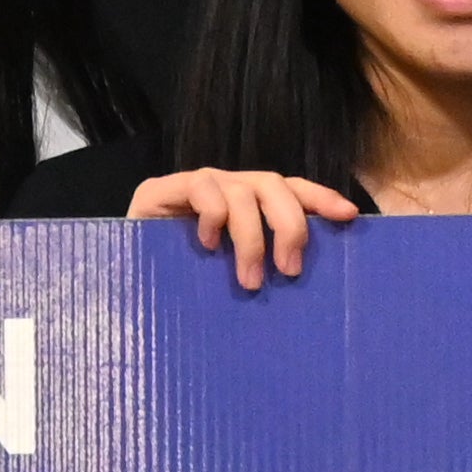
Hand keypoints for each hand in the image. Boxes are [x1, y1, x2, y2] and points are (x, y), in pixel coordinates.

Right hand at [128, 167, 359, 289]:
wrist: (122, 280)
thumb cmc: (186, 286)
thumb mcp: (233, 276)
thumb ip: (263, 265)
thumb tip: (307, 283)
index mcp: (251, 203)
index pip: (293, 189)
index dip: (321, 198)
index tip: (349, 217)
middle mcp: (228, 187)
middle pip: (274, 185)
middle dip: (289, 225)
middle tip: (289, 271)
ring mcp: (197, 185)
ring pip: (242, 191)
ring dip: (251, 237)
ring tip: (249, 280)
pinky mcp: (164, 188)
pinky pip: (202, 188)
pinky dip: (213, 215)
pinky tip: (208, 245)